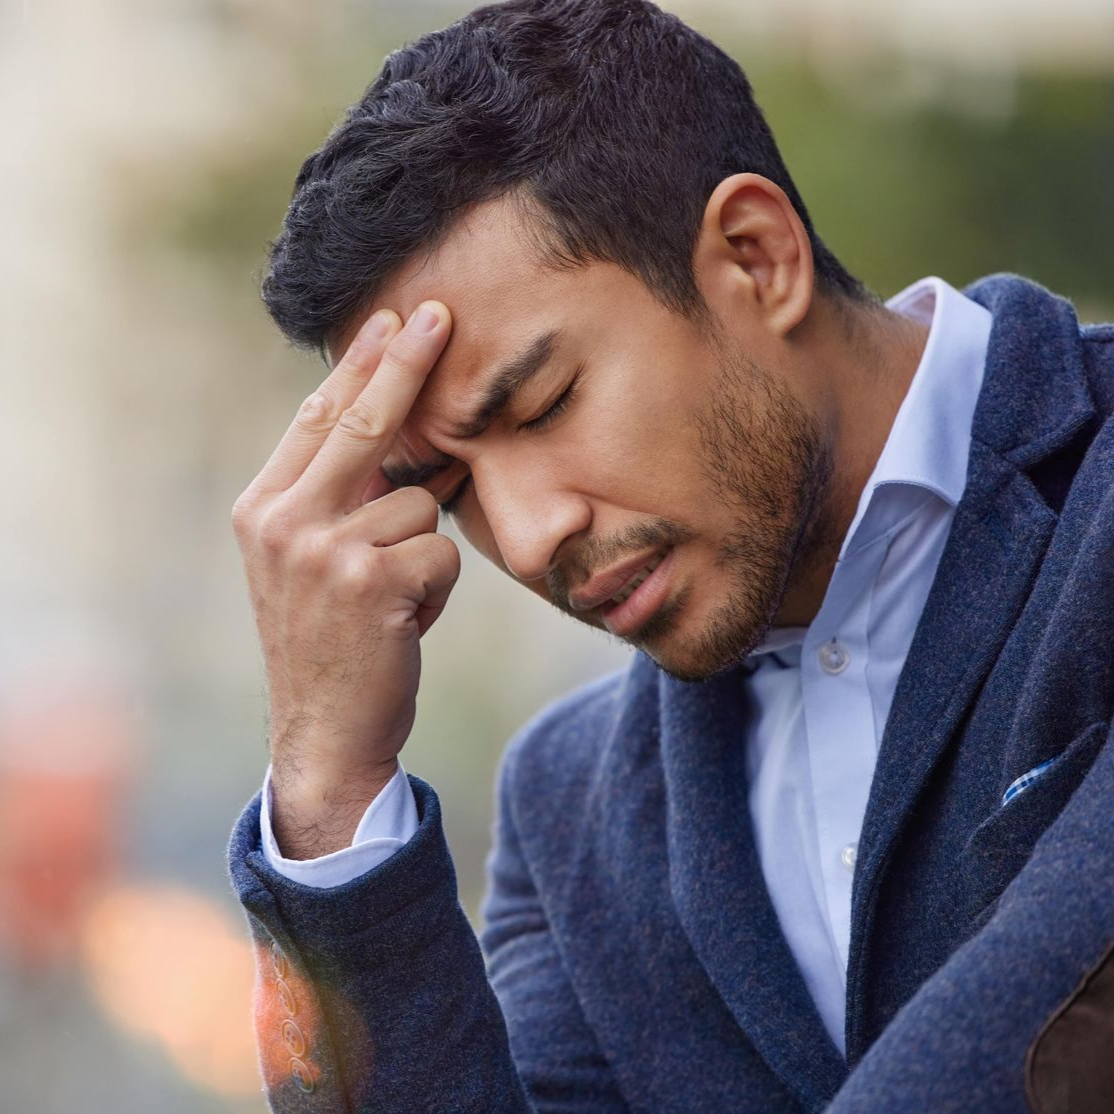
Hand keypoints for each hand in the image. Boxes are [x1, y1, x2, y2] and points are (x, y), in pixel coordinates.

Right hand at [231, 302, 457, 858]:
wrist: (323, 731)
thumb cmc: (329, 641)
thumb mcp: (309, 564)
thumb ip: (334, 500)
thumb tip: (395, 431)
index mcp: (262, 509)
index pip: (317, 418)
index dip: (358, 365)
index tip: (391, 320)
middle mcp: (283, 520)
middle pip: (363, 421)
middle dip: (406, 363)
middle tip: (439, 315)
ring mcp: (323, 550)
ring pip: (421, 501)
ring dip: (423, 551)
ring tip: (393, 600)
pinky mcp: (370, 581)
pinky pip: (441, 551)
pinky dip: (438, 590)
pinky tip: (404, 624)